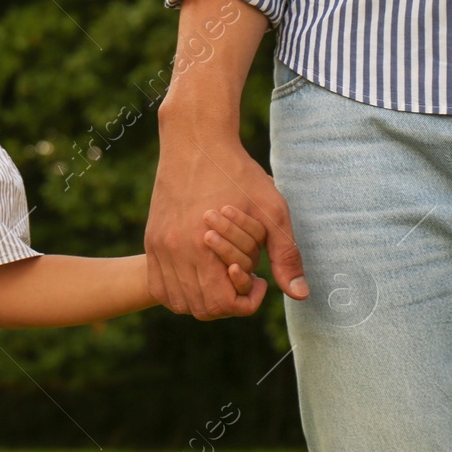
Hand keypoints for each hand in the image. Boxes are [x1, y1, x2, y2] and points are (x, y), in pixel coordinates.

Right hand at [145, 128, 306, 319]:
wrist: (196, 144)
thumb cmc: (238, 174)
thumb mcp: (272, 211)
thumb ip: (285, 255)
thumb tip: (299, 294)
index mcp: (203, 247)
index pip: (221, 303)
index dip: (246, 301)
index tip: (259, 278)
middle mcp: (174, 252)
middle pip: (200, 308)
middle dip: (227, 303)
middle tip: (242, 277)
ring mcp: (159, 247)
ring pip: (176, 301)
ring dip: (202, 300)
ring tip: (221, 277)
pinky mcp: (152, 240)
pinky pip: (158, 285)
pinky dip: (179, 291)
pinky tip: (200, 274)